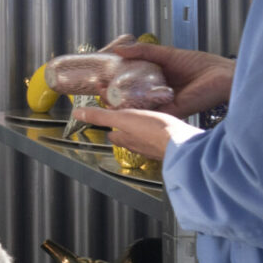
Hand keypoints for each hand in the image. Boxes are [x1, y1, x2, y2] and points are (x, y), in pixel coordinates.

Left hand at [70, 106, 201, 161]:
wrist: (184, 144)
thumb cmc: (154, 131)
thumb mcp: (122, 117)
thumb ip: (100, 116)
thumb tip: (77, 114)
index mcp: (125, 138)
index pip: (112, 133)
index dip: (110, 125)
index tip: (110, 117)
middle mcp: (138, 146)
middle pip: (127, 137)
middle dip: (126, 129)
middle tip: (128, 117)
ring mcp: (154, 147)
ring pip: (144, 138)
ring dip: (142, 130)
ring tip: (145, 120)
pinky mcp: (171, 146)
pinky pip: (161, 139)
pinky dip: (159, 133)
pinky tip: (165, 127)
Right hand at [104, 42, 234, 115]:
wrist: (223, 75)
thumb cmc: (201, 65)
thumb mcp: (166, 54)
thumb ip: (144, 51)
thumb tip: (119, 49)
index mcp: (156, 82)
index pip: (129, 84)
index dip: (113, 82)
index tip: (100, 77)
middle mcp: (157, 95)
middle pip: (129, 98)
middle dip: (110, 95)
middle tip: (98, 88)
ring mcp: (163, 105)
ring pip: (135, 108)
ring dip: (118, 105)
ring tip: (104, 97)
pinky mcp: (171, 112)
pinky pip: (149, 114)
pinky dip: (135, 112)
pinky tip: (121, 108)